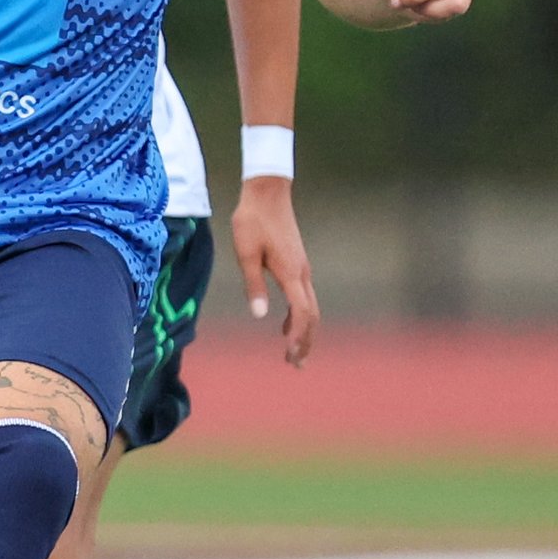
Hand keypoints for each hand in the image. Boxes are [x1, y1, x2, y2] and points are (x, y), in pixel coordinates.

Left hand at [229, 175, 318, 367]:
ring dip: (304, 331)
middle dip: (305, 341)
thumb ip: (252, 285)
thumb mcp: (245, 253)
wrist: (267, 193)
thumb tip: (258, 315)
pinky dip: (300, 316)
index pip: (302, 312)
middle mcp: (302, 272)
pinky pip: (305, 297)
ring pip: (311, 307)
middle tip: (295, 365)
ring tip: (293, 354)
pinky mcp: (298, 264)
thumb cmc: (251, 221)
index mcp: (290, 272)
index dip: (298, 335)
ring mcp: (303, 268)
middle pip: (312, 315)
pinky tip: (286, 325)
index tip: (290, 354)